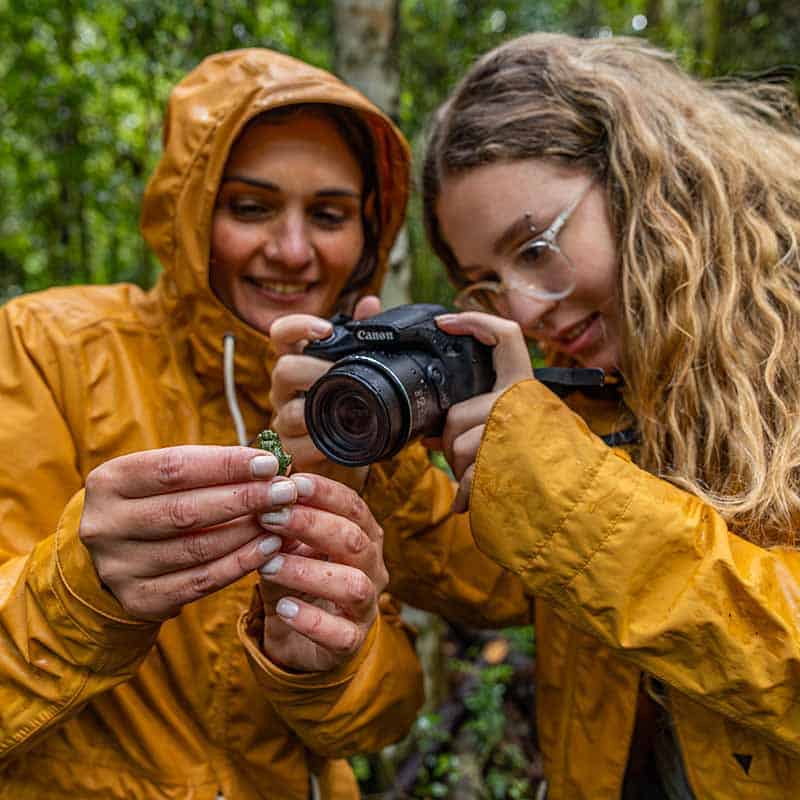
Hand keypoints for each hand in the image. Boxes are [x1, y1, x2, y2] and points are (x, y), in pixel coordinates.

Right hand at [79, 445, 296, 620]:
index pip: (174, 468)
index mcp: (110, 481)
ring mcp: (120, 567)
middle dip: (244, 499)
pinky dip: (240, 564)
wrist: (113, 555)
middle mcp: (106, 524)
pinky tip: (269, 549)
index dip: (226, 465)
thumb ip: (209, 468)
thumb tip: (270, 466)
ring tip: (283, 518)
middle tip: (286, 492)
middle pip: (186, 511)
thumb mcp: (165, 477)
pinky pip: (200, 582)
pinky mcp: (140, 599)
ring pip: (197, 549)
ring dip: (248, 532)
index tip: (270, 463)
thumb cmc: (155, 501)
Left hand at [256, 473, 388, 671]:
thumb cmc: (297, 581)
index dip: (326, 493)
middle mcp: (372, 568)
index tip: (292, 482)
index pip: (353, 506)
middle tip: (271, 517)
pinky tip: (284, 608)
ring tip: (268, 565)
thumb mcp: (287, 548)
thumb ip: (283, 524)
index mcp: (362, 536)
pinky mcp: (351, 642)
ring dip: (309, 571)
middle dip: (312, 525)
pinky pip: (340, 634)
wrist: (299, 640)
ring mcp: (365, 607)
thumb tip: (266, 489)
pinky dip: (312, 620)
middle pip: (354, 540)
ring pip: (353, 584)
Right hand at [268, 295, 381, 490]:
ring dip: (318, 409)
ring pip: (289, 411)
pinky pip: (298, 446)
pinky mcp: (291, 451)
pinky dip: (320, 443)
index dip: (297, 326)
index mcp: (298, 362)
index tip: (326, 328)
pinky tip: (340, 439)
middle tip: (343, 375)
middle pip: (283, 369)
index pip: (281, 334)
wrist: (346, 457)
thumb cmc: (347, 408)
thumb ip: (360, 336)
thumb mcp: (356, 371)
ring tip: (346, 408)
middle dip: (314, 371)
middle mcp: (284, 390)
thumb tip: (370, 303)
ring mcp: (284, 420)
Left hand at [430, 312, 532, 512]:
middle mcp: (523, 403)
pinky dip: (466, 495)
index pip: (504, 336)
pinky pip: (465, 478)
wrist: (576, 507)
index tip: (443, 323)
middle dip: (451, 443)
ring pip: (456, 447)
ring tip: (482, 480)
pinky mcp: (503, 466)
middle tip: (465, 460)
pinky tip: (472, 501)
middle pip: (458, 413)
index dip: (473, 321)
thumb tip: (430, 437)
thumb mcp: (516, 433)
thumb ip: (480, 425)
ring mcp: (514, 434)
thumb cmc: (546, 468)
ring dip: (459, 470)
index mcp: (526, 388)